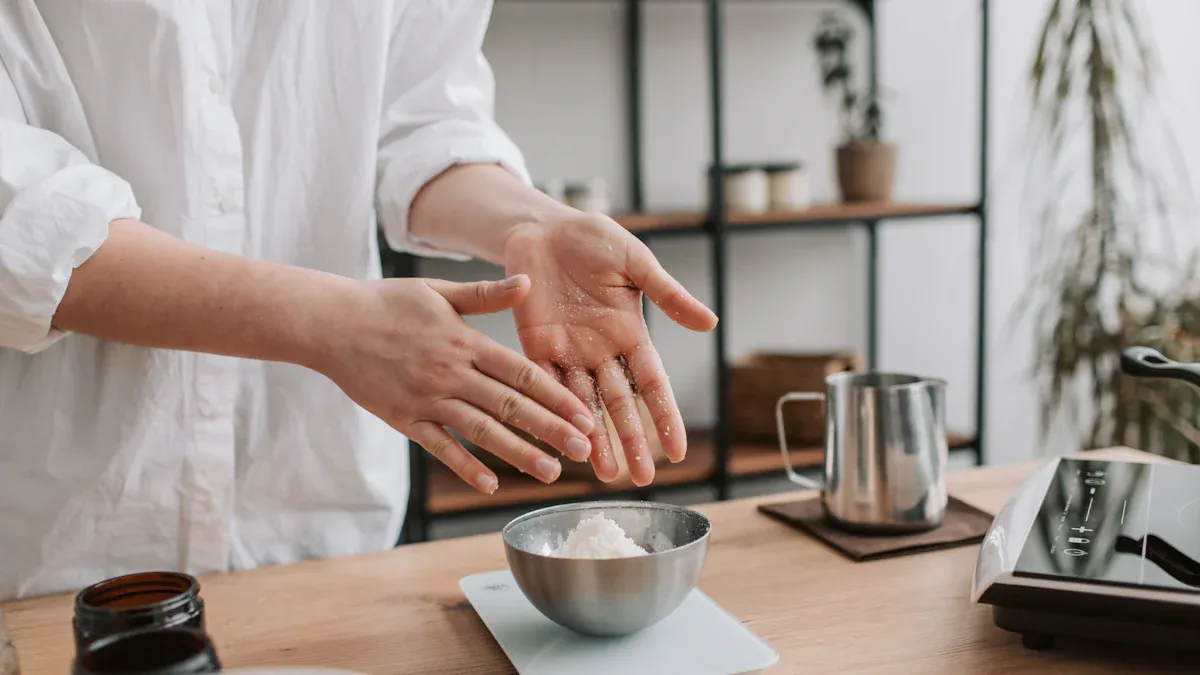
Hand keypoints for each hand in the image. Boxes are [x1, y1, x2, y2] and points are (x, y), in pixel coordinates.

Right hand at [313, 275, 596, 493]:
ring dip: (518, 452)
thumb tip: (528, 283)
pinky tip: (491, 484)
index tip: (585, 413)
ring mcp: (427, 398)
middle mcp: (451, 373)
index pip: (521, 372)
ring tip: (551, 471)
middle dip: (551, 429)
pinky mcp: (404, 418)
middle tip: (585, 449)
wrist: (330, 323)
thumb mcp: (439, 290)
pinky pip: (440, 447)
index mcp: (465, 341)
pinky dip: (465, 465)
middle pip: (510, 405)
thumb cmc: (387, 303)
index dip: (556, 395)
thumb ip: (486, 294)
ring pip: (481, 430)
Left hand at [504, 214, 718, 486]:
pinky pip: (542, 383)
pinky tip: (559, 439)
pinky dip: (550, 410)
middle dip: (631, 440)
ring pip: (582, 403)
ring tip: (603, 473)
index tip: (680, 450)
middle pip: (619, 403)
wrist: (544, 226)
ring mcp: (567, 351)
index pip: (652, 383)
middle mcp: (600, 350)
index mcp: (629, 332)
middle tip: (642, 479)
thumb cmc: (594, 240)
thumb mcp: (636, 263)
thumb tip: (710, 323)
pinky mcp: (534, 345)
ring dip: (593, 437)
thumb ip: (667, 294)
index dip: (665, 416)